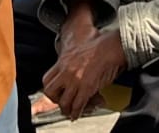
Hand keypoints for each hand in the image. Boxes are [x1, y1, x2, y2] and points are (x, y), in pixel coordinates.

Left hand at [43, 6, 125, 121]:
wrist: (111, 46)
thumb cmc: (101, 45)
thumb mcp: (79, 51)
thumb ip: (72, 63)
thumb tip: (74, 75)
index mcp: (64, 61)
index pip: (47, 80)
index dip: (51, 88)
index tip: (56, 92)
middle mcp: (67, 71)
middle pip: (50, 91)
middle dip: (55, 99)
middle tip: (61, 101)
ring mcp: (76, 79)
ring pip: (63, 101)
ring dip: (67, 109)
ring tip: (70, 111)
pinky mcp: (87, 86)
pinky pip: (78, 104)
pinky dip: (77, 112)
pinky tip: (78, 113)